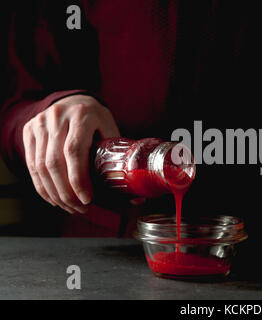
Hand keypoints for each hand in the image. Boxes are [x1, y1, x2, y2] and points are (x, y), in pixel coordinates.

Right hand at [23, 94, 119, 213]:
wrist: (73, 100)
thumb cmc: (97, 120)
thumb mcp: (110, 131)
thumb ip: (120, 158)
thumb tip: (136, 196)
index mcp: (83, 115)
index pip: (75, 150)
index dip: (78, 179)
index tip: (87, 199)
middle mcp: (58, 117)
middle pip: (55, 162)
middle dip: (67, 192)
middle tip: (81, 208)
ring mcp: (40, 123)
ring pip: (40, 166)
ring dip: (55, 193)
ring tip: (71, 207)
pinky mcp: (29, 131)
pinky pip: (31, 164)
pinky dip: (42, 186)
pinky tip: (55, 198)